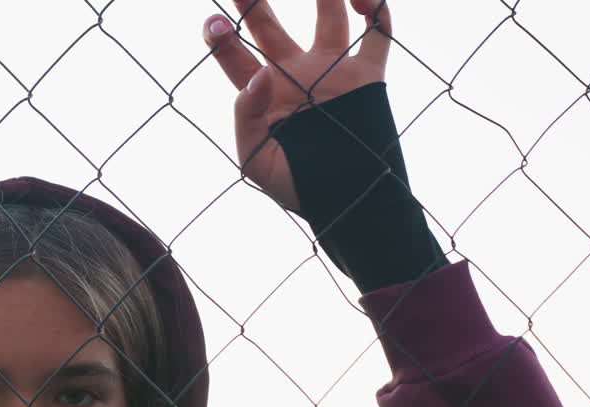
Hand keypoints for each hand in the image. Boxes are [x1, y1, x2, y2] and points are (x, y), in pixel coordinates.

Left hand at [204, 0, 391, 210]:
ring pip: (326, 14)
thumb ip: (246, 117)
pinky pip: (376, 31)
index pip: (235, 57)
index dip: (221, 38)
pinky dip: (376, 8)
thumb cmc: (296, 187)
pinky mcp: (367, 75)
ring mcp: (332, 71)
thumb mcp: (256, 161)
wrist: (348, 203)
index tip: (213, 22)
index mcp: (264, 95)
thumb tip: (260, 74)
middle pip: (269, 26)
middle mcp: (296, 74)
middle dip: (254, 2)